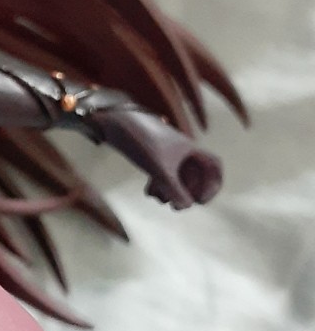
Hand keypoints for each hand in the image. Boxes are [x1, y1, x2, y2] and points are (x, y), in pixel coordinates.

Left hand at [88, 108, 222, 209]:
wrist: (115, 122)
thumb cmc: (142, 141)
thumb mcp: (160, 170)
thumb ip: (174, 190)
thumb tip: (186, 207)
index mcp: (191, 149)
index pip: (214, 166)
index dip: (212, 186)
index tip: (201, 202)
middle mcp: (182, 150)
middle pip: (195, 177)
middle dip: (187, 193)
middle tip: (176, 207)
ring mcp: (167, 153)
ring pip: (178, 178)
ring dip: (170, 191)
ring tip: (159, 198)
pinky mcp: (152, 155)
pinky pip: (163, 175)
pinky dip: (159, 185)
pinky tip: (148, 192)